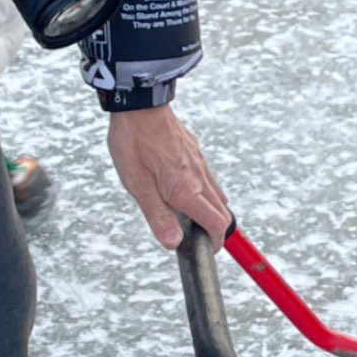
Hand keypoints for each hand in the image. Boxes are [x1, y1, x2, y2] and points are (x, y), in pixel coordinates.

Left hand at [106, 103, 230, 249]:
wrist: (140, 106)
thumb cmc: (134, 144)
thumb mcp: (138, 186)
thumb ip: (158, 217)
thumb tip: (173, 244)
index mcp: (187, 191)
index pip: (217, 224)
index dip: (214, 242)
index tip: (205, 251)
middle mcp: (200, 178)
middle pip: (222, 211)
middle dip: (214, 229)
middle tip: (196, 238)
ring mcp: (200, 163)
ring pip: (217, 194)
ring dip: (209, 209)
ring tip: (187, 214)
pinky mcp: (195, 151)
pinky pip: (207, 177)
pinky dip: (203, 191)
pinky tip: (180, 186)